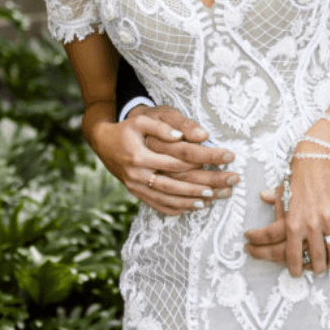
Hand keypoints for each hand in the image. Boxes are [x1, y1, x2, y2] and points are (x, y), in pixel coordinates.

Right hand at [87, 104, 236, 215]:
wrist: (102, 142)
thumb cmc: (127, 128)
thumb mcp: (142, 121)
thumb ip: (162, 128)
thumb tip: (183, 136)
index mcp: (141, 156)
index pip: (179, 160)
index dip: (204, 160)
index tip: (226, 157)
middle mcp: (138, 175)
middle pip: (177, 183)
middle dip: (204, 185)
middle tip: (228, 185)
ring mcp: (136, 186)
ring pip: (168, 198)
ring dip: (191, 201)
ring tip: (212, 200)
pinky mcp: (135, 193)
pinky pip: (157, 205)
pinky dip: (175, 209)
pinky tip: (192, 208)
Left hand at [246, 170, 329, 269]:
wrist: (320, 158)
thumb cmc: (299, 174)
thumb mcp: (283, 191)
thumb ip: (276, 204)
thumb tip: (262, 198)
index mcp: (292, 222)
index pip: (287, 253)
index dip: (290, 266)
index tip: (291, 271)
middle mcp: (310, 224)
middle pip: (311, 258)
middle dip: (309, 269)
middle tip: (307, 271)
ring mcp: (329, 220)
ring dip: (328, 264)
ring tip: (325, 267)